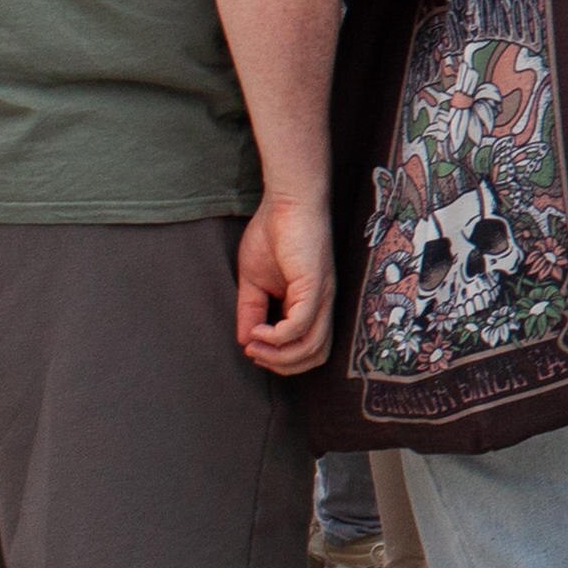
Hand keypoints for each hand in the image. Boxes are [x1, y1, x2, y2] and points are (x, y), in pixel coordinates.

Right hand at [232, 190, 333, 372]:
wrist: (286, 202)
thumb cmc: (273, 234)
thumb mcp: (254, 280)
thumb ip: (252, 310)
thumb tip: (245, 341)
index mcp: (311, 304)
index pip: (309, 349)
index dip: (281, 360)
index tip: (254, 351)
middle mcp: (322, 303)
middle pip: (316, 355)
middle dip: (283, 366)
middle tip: (255, 355)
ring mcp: (321, 295)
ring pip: (311, 346)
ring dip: (278, 356)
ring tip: (253, 346)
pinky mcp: (314, 284)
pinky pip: (301, 324)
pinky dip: (277, 336)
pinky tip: (258, 331)